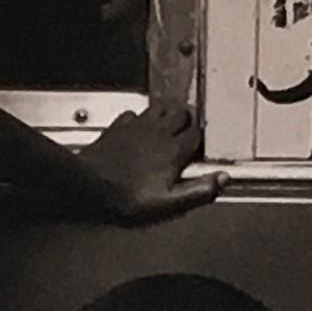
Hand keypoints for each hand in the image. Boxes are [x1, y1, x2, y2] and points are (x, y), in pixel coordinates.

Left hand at [73, 98, 218, 225]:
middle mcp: (158, 132)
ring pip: (160, 107)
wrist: (89, 184)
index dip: (199, 140)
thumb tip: (222, 179)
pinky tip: (138, 129)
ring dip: (166, 114)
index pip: (196, 134)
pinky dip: (140, 118)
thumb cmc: (126, 197)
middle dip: (186, 121)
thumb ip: (198, 191)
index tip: (198, 148)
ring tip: (167, 126)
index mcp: (173, 150)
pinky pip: (135, 113)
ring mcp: (137, 126)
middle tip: (185, 132)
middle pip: (181, 113)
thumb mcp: (168, 203)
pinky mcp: (119, 126)